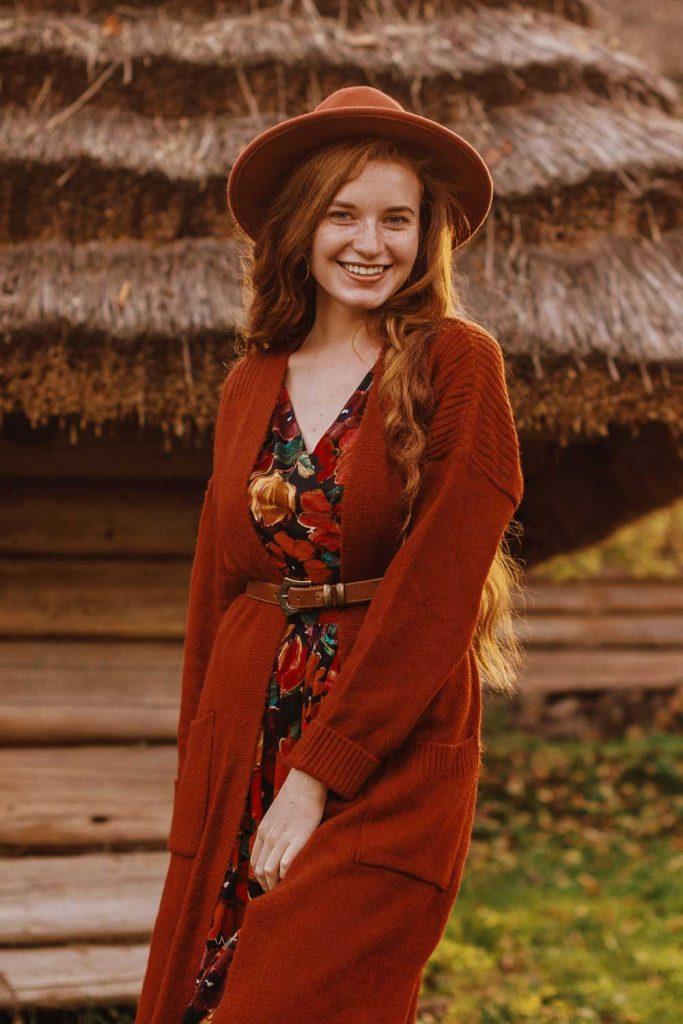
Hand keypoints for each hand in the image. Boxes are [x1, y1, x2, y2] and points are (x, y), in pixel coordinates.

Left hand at [250, 767, 326, 890]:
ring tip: (285, 891)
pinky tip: (294, 879)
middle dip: (267, 886)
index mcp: (262, 831)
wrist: (306, 783)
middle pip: (260, 871)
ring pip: (270, 871)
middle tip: (278, 893)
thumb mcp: (276, 815)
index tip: (270, 884)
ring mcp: (282, 838)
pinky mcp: (297, 838)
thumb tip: (275, 847)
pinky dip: (287, 876)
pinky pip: (286, 864)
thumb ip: (273, 831)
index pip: (255, 862)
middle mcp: (268, 836)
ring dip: (276, 885)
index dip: (260, 878)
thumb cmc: (295, 799)